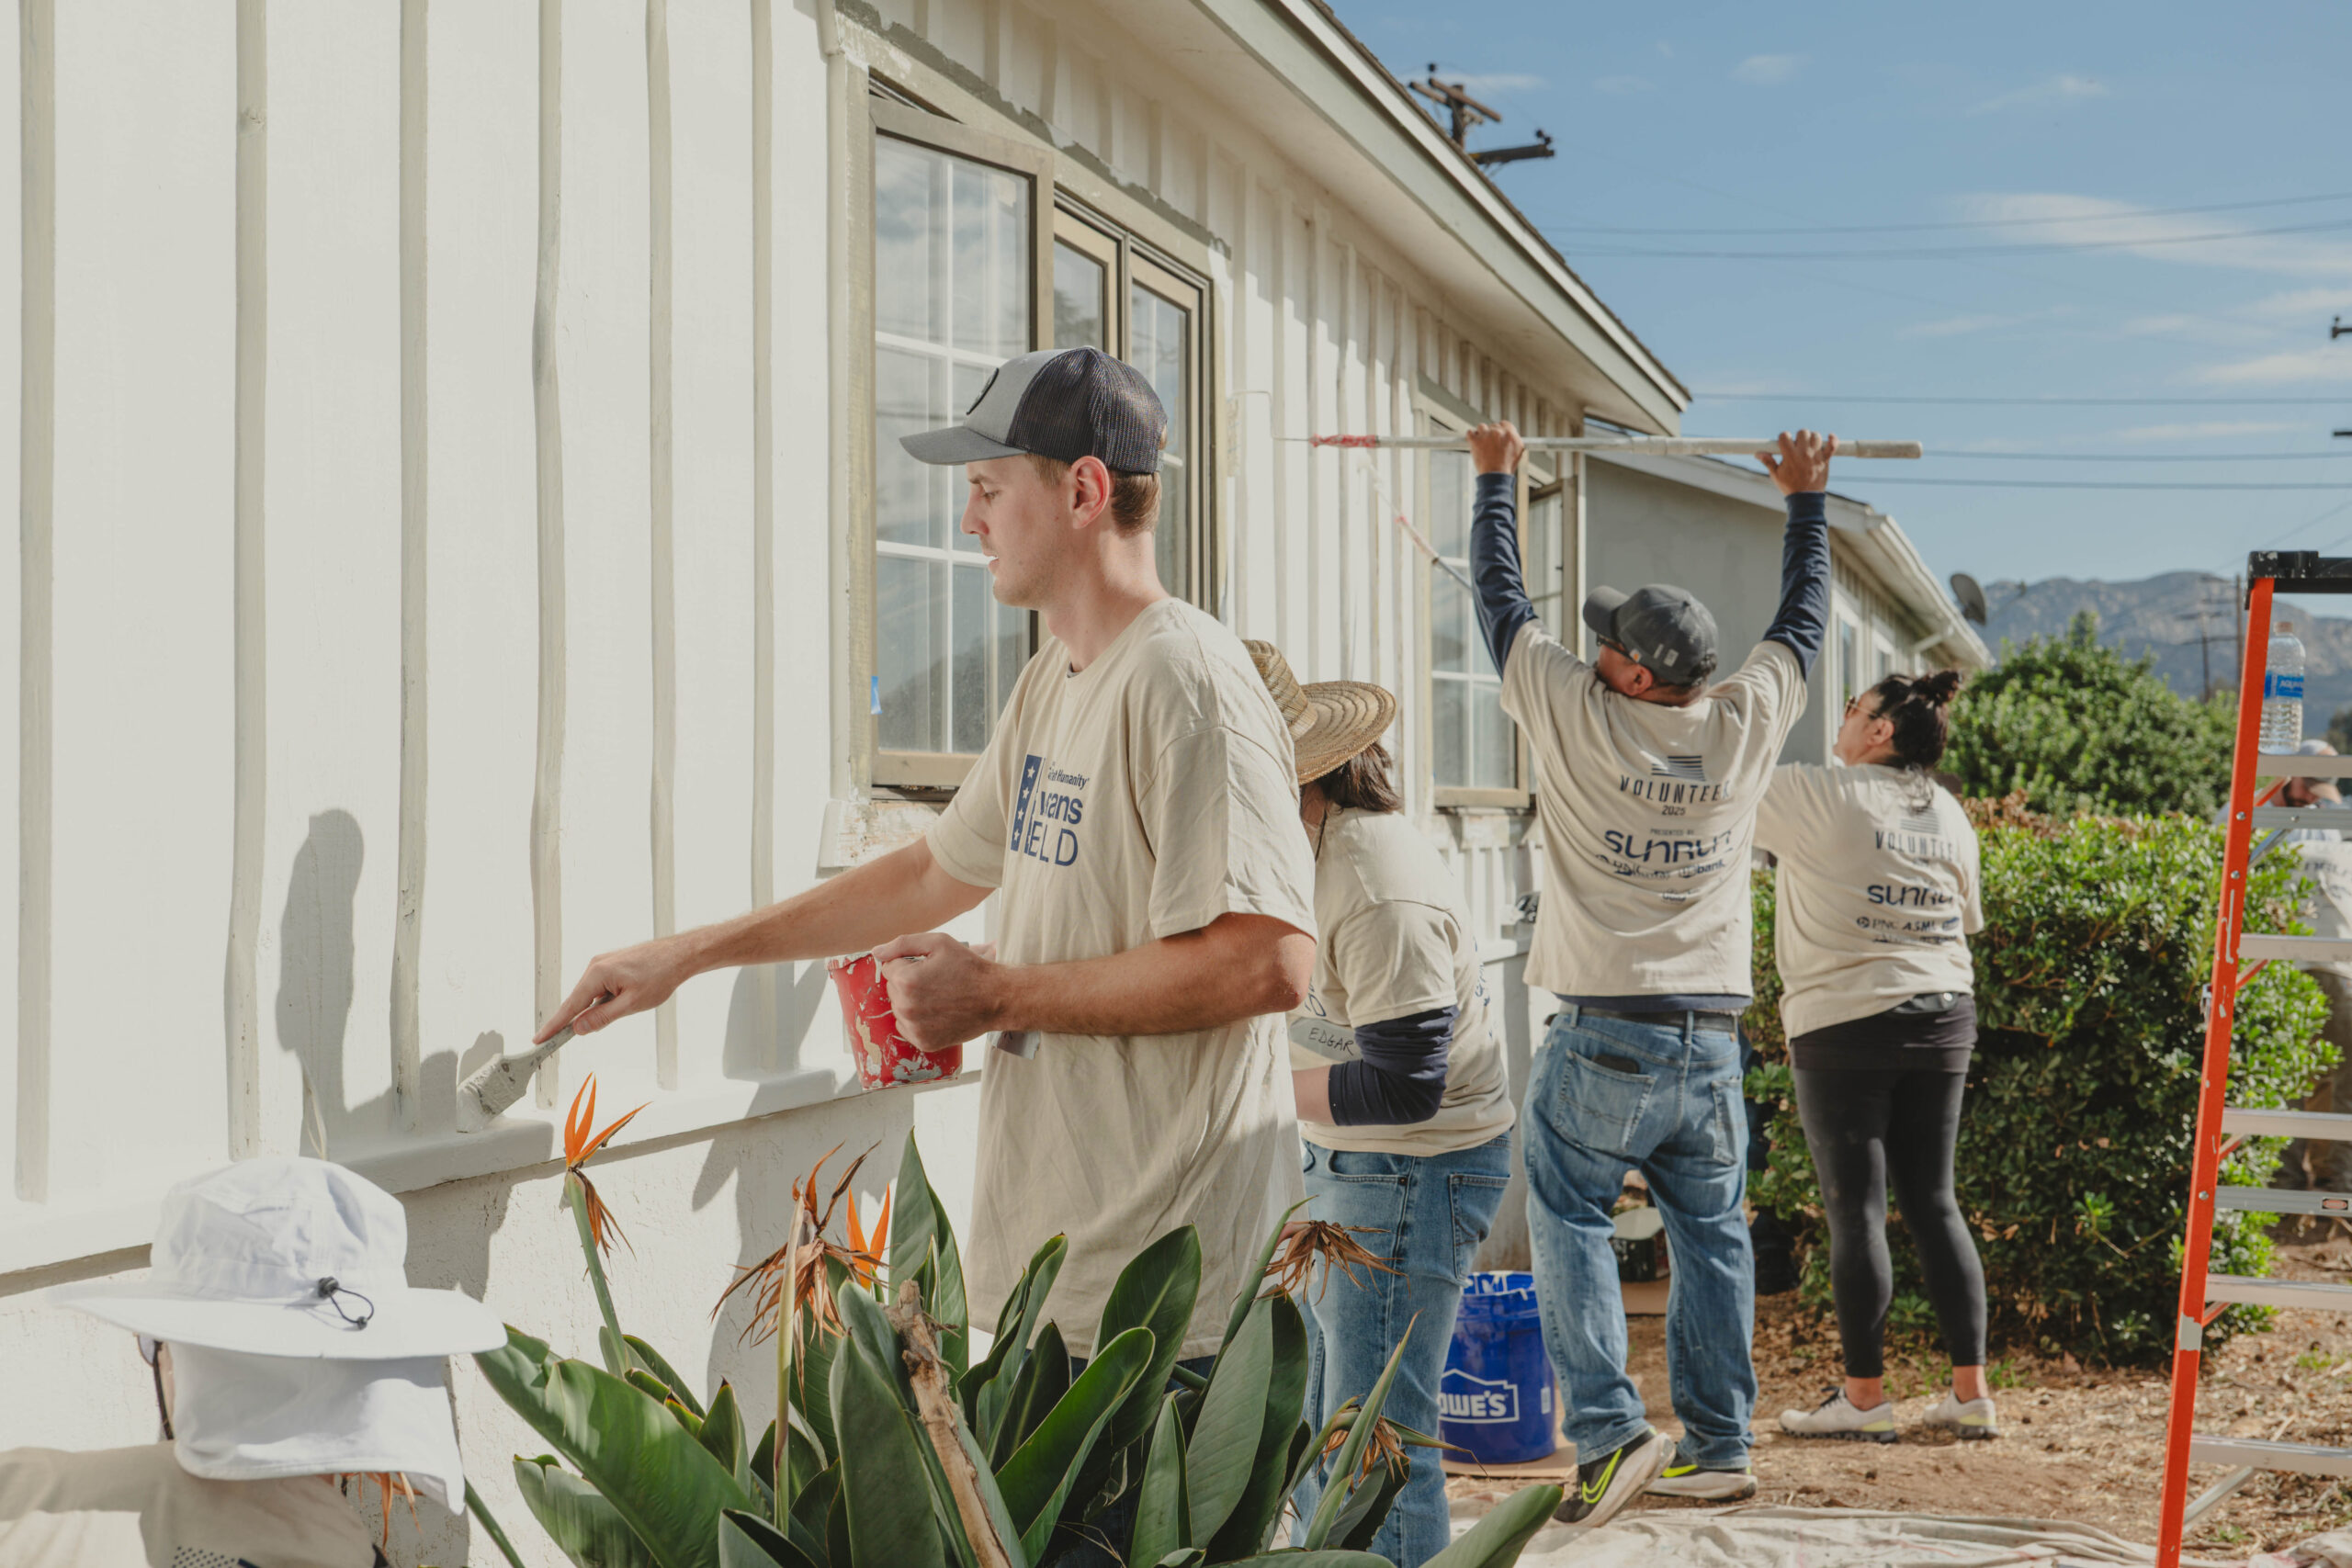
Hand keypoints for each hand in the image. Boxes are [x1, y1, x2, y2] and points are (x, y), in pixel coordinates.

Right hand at [537, 935, 696, 1041]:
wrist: (679, 955)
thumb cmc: (660, 976)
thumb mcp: (631, 1004)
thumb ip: (603, 1017)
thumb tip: (578, 1028)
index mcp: (597, 974)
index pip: (570, 1006)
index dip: (554, 1025)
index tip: (539, 1039)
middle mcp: (595, 966)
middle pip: (578, 1000)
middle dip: (576, 1020)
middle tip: (567, 1038)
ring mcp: (603, 963)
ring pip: (591, 995)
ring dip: (598, 1008)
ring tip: (627, 1005)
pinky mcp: (611, 965)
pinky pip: (600, 987)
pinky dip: (604, 1000)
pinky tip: (623, 1000)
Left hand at [872, 932, 1009, 1051]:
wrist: (996, 998)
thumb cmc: (969, 968)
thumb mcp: (938, 943)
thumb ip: (902, 944)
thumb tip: (876, 952)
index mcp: (906, 980)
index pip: (889, 968)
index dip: (908, 964)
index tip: (929, 967)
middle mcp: (906, 1006)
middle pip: (892, 989)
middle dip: (909, 983)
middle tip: (936, 982)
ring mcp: (914, 1027)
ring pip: (899, 1008)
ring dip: (912, 1002)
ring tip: (938, 997)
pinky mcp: (923, 1042)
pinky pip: (906, 1027)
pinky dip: (917, 1020)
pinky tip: (937, 1012)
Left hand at [1466, 421, 1524, 476]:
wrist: (1495, 475)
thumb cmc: (1506, 467)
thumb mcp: (1517, 452)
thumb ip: (1514, 441)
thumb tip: (1511, 436)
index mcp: (1510, 434)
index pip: (1504, 424)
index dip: (1500, 429)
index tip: (1497, 435)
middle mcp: (1499, 432)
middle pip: (1493, 426)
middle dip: (1491, 433)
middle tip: (1489, 443)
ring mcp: (1486, 435)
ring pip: (1481, 427)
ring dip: (1481, 433)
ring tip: (1481, 443)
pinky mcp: (1475, 440)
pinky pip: (1470, 432)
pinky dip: (1470, 436)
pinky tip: (1472, 441)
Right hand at [1757, 429, 1835, 495]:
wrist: (1806, 498)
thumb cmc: (1790, 487)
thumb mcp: (1776, 475)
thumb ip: (1768, 462)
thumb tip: (1758, 453)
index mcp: (1790, 456)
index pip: (1785, 436)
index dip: (1783, 438)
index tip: (1783, 444)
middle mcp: (1804, 453)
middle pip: (1802, 432)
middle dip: (1798, 437)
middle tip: (1797, 446)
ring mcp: (1816, 456)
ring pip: (1816, 436)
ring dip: (1812, 439)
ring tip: (1808, 446)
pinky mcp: (1825, 460)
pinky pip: (1833, 446)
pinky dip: (1833, 440)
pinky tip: (1830, 436)